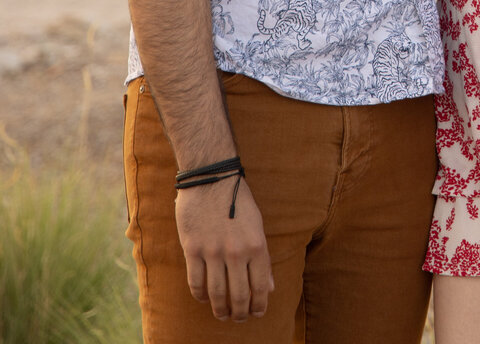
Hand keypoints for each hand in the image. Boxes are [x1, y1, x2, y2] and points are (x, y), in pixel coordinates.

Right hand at [176, 178, 273, 321]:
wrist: (211, 177)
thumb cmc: (237, 200)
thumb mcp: (257, 225)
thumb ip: (262, 257)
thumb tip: (270, 286)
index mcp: (257, 245)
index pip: (261, 287)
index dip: (260, 305)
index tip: (257, 313)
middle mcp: (236, 252)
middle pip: (239, 296)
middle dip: (240, 313)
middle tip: (238, 319)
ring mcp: (213, 251)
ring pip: (217, 294)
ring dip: (221, 310)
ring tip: (222, 314)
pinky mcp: (193, 248)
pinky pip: (196, 282)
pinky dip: (200, 296)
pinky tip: (204, 298)